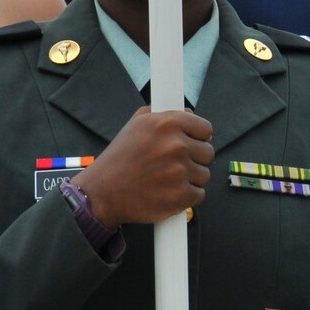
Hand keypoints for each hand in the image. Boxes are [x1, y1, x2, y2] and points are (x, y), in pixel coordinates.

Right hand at [77, 107, 213, 225]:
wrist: (102, 192)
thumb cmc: (118, 159)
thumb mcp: (136, 124)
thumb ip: (164, 115)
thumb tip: (190, 114)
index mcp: (167, 123)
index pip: (206, 128)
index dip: (199, 137)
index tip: (193, 144)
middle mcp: (176, 145)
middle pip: (208, 152)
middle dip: (195, 159)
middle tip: (176, 164)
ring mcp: (179, 172)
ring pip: (204, 175)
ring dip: (191, 178)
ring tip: (168, 179)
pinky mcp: (180, 196)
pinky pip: (199, 194)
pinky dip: (187, 196)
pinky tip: (170, 192)